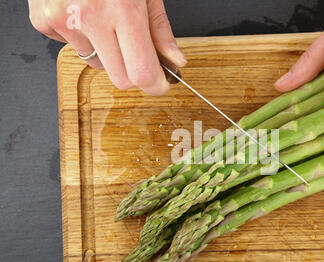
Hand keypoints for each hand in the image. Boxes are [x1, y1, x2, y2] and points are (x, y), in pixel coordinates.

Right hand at [28, 0, 186, 94]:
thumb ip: (159, 29)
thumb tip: (174, 61)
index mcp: (123, 9)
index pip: (142, 73)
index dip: (155, 85)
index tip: (160, 83)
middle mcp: (91, 18)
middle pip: (120, 79)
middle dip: (132, 70)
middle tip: (134, 50)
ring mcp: (63, 21)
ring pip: (95, 64)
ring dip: (105, 50)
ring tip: (103, 17)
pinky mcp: (43, 21)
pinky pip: (72, 47)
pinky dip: (81, 36)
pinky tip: (82, 11)